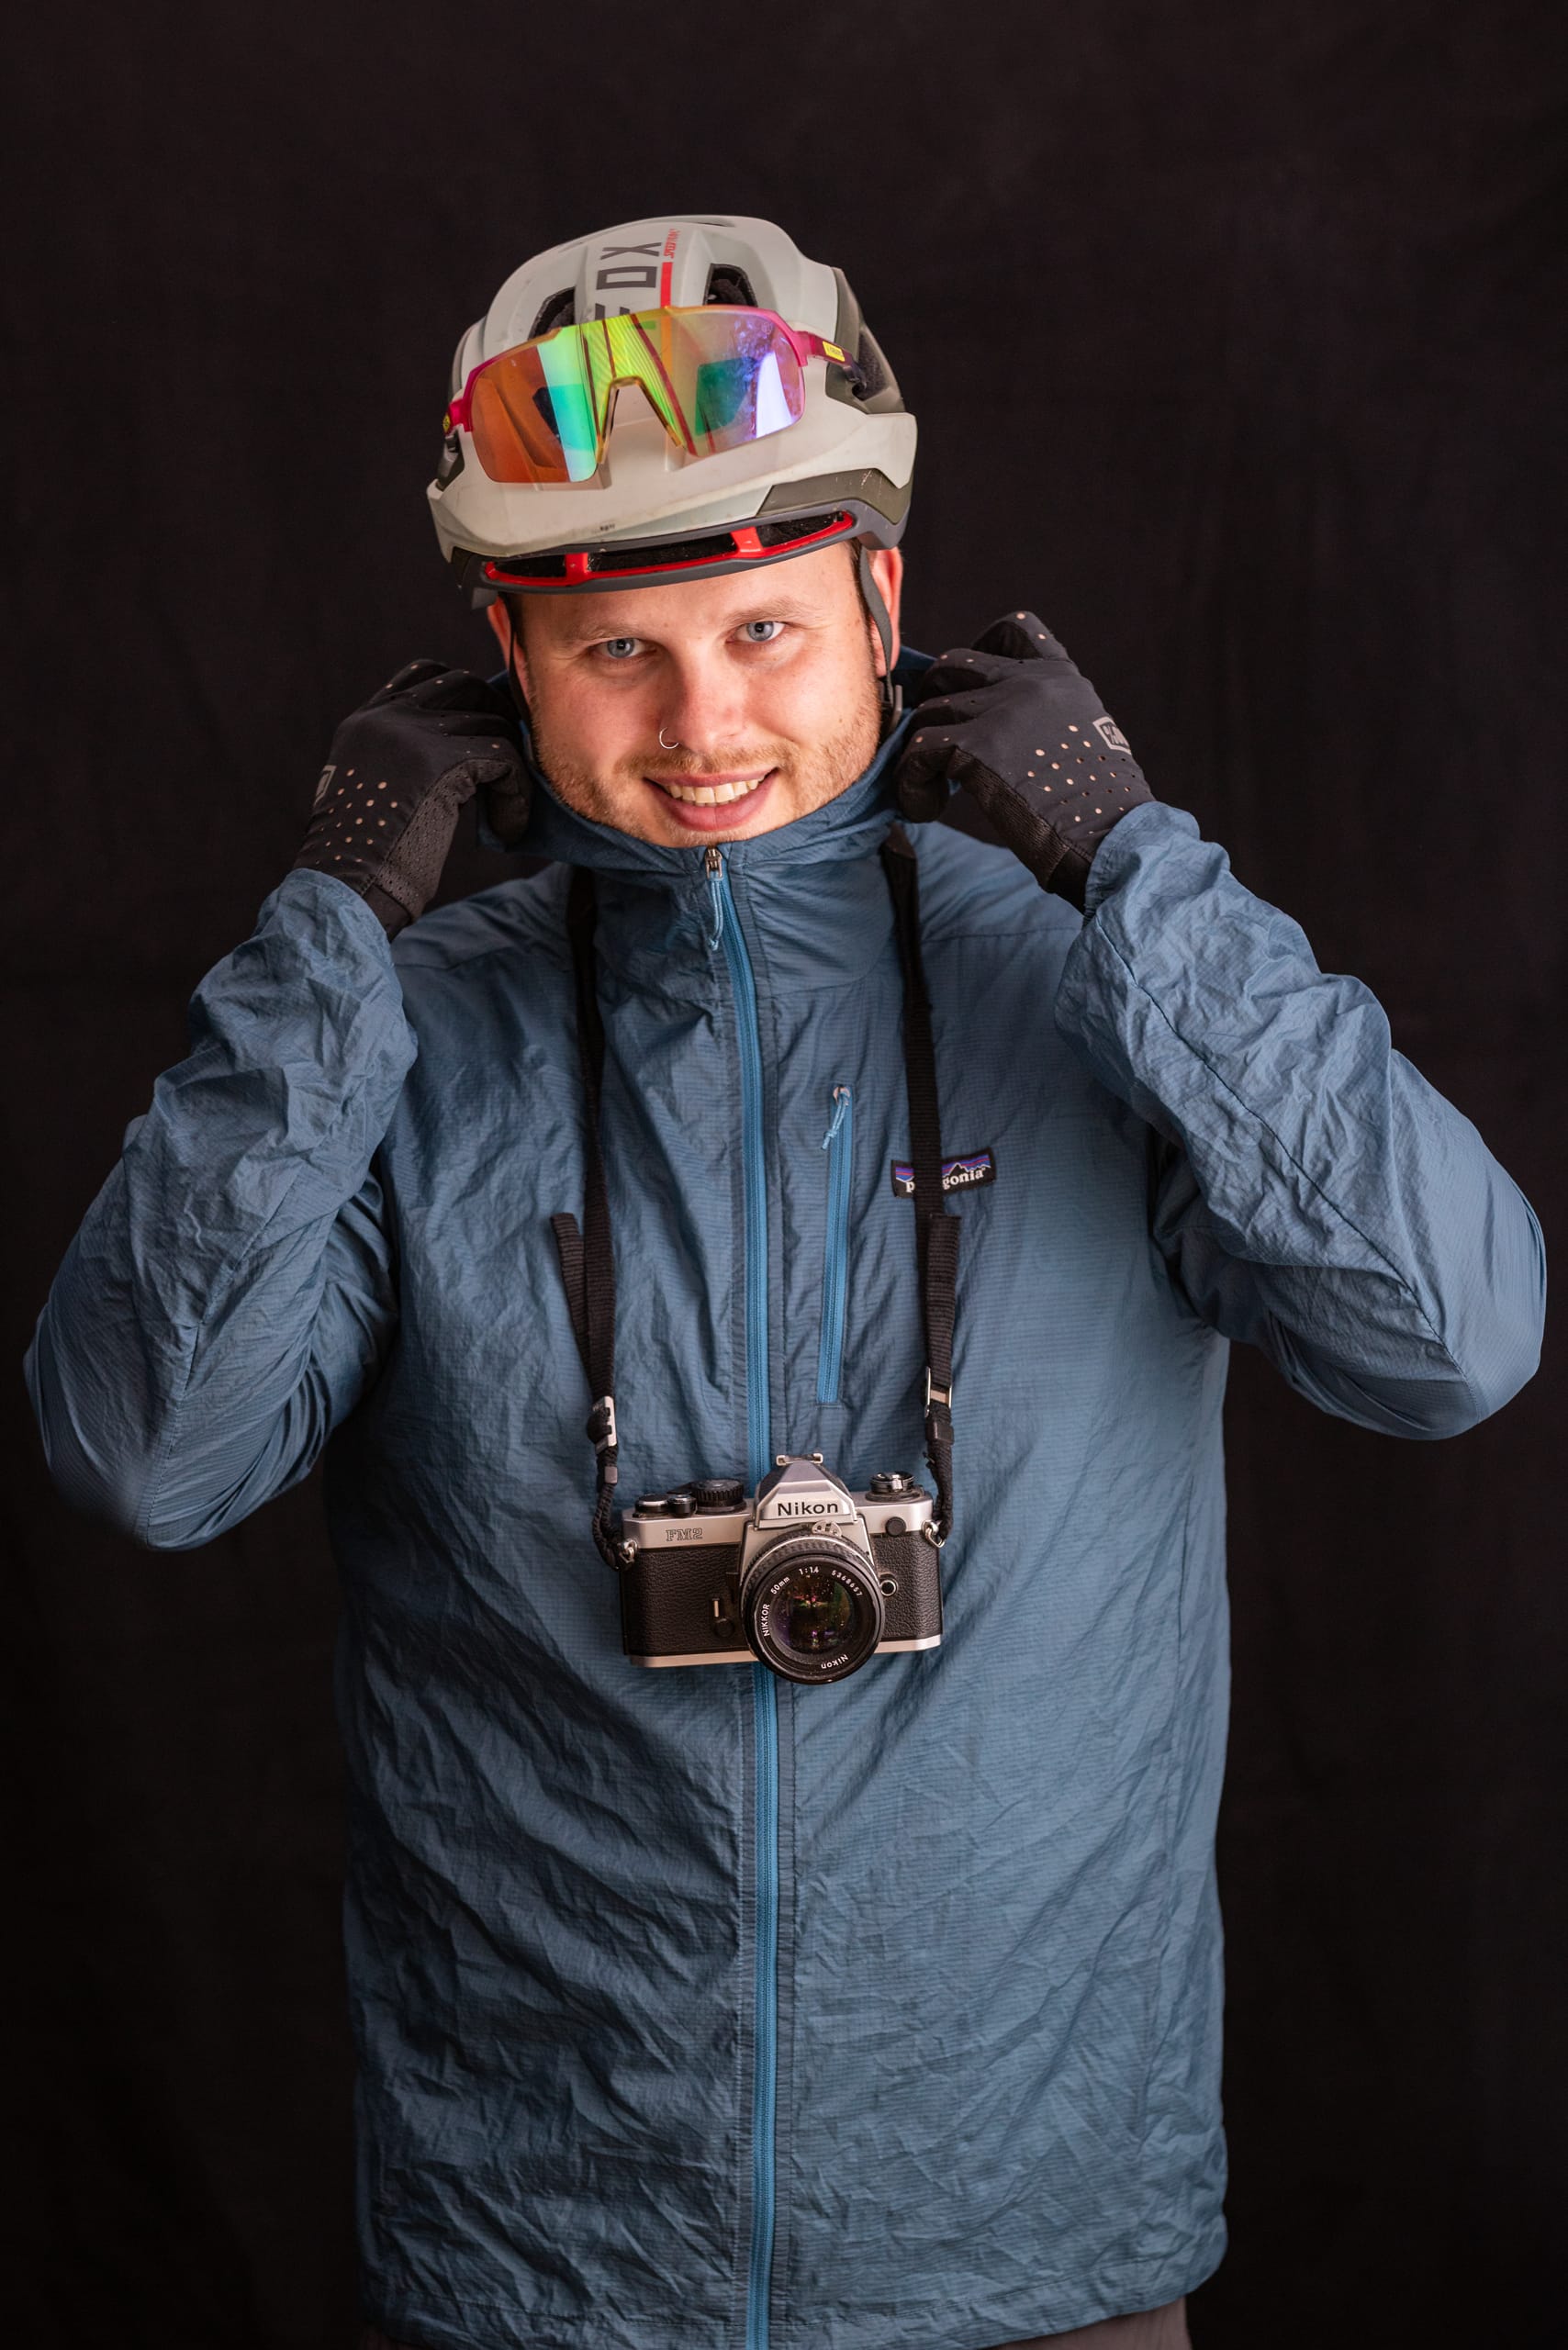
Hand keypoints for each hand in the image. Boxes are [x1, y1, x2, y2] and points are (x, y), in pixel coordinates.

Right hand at [293, 661, 527, 934]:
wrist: (346, 885)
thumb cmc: (360, 861)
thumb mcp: (371, 793)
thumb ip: (401, 762)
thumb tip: (458, 756)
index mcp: (365, 722)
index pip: (424, 673)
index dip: (464, 695)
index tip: (481, 730)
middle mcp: (388, 718)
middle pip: (465, 685)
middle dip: (496, 715)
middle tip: (508, 760)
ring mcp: (415, 735)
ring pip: (492, 724)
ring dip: (510, 768)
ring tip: (505, 812)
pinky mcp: (444, 763)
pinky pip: (505, 761)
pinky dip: (516, 796)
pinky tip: (507, 829)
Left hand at [896, 613, 1152, 908]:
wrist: (1109, 838)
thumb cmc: (1101, 810)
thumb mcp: (1086, 740)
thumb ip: (1047, 721)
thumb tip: (1001, 734)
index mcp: (1061, 679)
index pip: (1016, 628)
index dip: (981, 650)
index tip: (973, 689)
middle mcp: (1030, 684)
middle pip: (953, 664)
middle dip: (935, 699)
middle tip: (938, 742)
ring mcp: (1001, 710)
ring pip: (928, 711)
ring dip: (919, 751)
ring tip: (932, 790)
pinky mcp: (975, 747)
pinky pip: (916, 751)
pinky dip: (909, 782)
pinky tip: (926, 807)